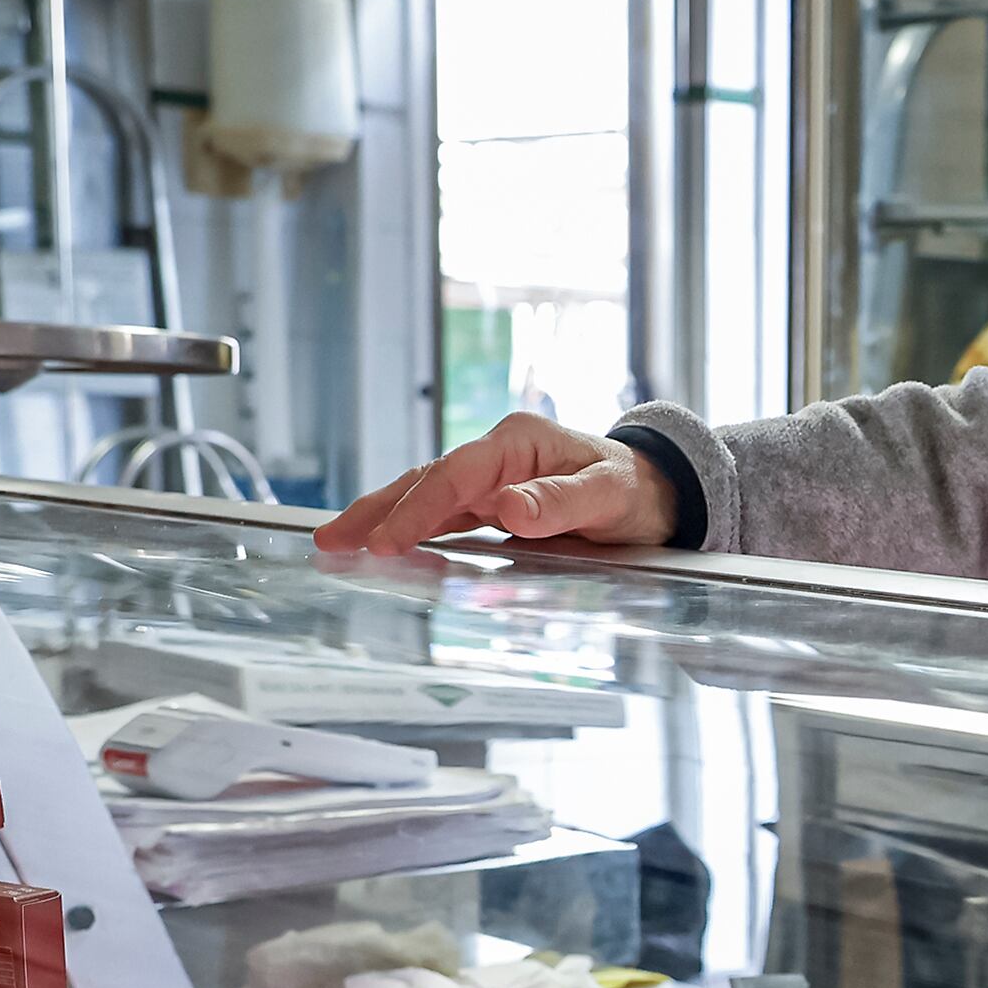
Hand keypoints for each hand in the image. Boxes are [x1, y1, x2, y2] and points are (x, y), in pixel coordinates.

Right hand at [315, 414, 678, 556]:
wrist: (656, 492)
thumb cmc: (634, 490)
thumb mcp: (607, 497)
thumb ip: (558, 503)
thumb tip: (506, 508)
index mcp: (518, 442)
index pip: (454, 475)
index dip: (417, 509)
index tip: (387, 541)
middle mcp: (497, 455)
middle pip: (425, 480)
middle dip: (376, 509)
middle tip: (331, 539)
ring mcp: (492, 478)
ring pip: (426, 496)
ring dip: (382, 519)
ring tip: (337, 542)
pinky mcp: (493, 501)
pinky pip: (443, 514)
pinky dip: (410, 529)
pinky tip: (383, 545)